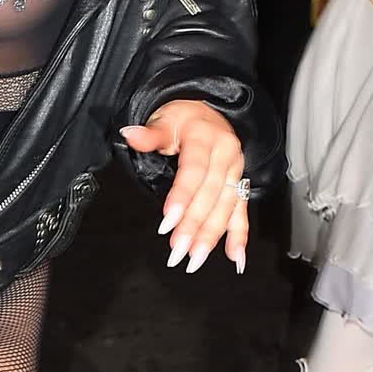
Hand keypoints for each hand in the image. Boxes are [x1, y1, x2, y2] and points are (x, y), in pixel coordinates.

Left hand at [120, 101, 248, 273]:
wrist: (210, 113)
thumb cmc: (185, 118)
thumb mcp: (165, 119)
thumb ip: (150, 133)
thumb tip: (131, 134)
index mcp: (206, 138)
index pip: (194, 170)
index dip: (182, 196)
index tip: (168, 220)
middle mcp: (226, 156)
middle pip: (211, 194)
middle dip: (194, 225)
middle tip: (178, 249)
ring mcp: (236, 172)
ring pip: (226, 208)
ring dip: (211, 236)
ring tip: (195, 259)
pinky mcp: (239, 185)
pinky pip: (241, 212)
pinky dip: (239, 236)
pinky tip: (236, 258)